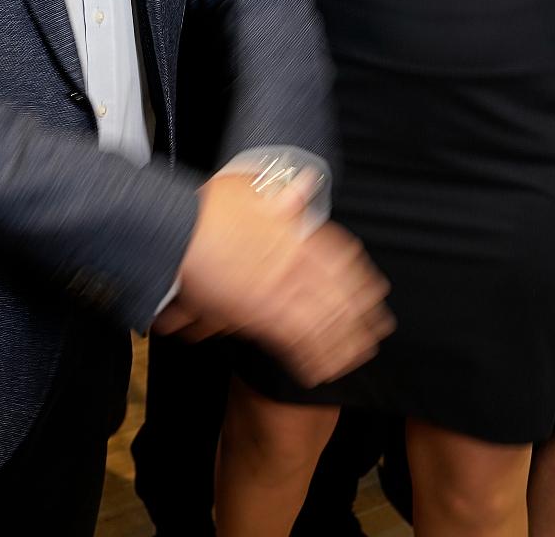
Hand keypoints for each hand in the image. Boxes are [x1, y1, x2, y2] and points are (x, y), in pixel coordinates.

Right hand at [160, 174, 391, 386]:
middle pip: (341, 298)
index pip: (343, 261)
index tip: (376, 293)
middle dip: (361, 319)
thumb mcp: (250, 186)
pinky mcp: (260, 316)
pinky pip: (293, 343)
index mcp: (298, 235)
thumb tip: (305, 183)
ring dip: (342, 344)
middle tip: (376, 334)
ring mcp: (280, 293)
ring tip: (355, 359)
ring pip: (324, 326)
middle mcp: (296, 266)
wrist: (177, 231)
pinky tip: (317, 372)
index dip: (362, 280)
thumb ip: (283, 193)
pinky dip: (309, 359)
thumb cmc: (207, 208)